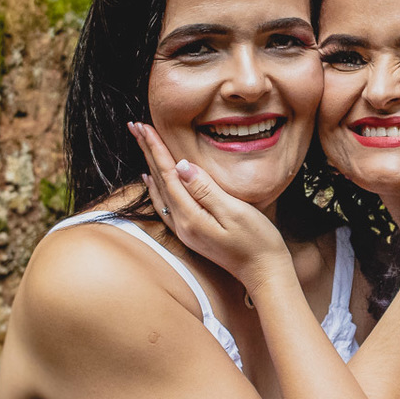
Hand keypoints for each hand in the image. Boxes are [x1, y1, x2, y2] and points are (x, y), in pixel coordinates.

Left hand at [129, 122, 291, 285]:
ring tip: (141, 145)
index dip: (157, 148)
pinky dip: (156, 189)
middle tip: (134, 126)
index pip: (168, 174)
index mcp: (190, 216)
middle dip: (147, 151)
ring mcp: (185, 230)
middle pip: (159, 180)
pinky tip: (151, 180)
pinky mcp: (192, 233)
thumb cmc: (257, 241)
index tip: (144, 126)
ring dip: (150, 165)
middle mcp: (182, 224)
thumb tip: (181, 166)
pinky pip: (166, 205)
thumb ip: (206, 189)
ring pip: (160, 190)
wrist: (265, 272)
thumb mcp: (235, 212)